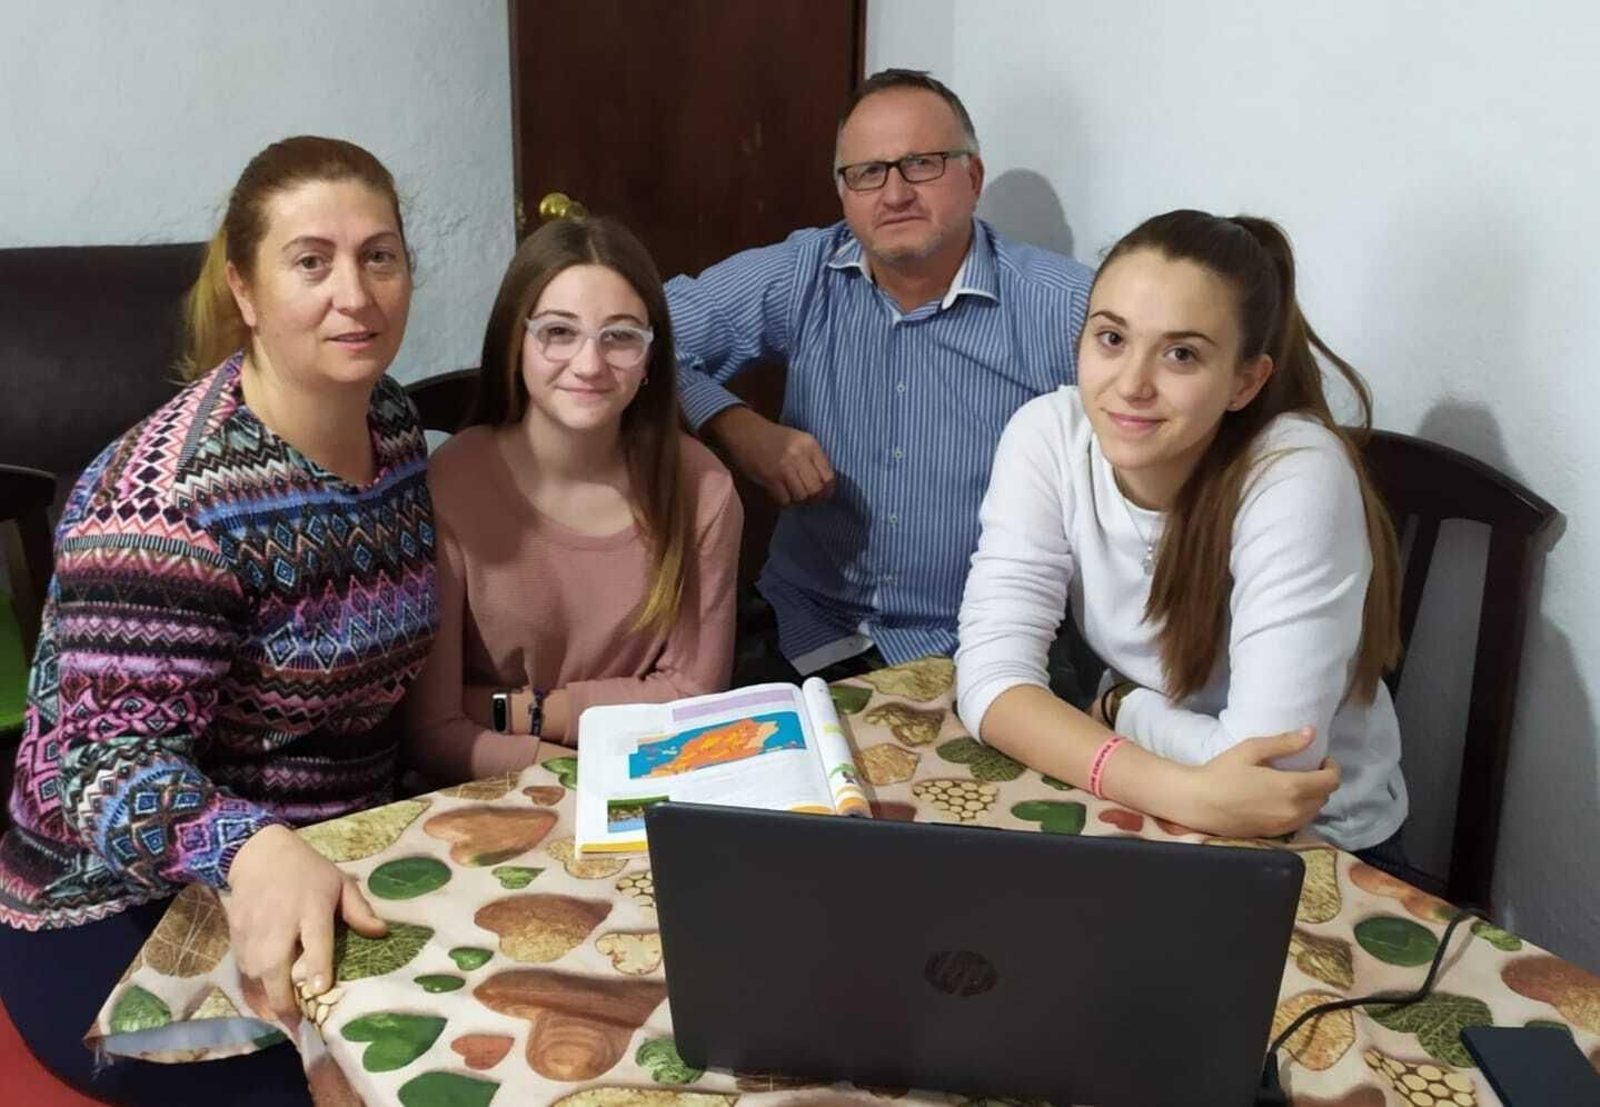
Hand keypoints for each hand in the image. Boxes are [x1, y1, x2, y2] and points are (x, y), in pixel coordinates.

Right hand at [224, 824, 386, 1019]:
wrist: (258, 854)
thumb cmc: (307, 871)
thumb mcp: (339, 882)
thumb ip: (358, 909)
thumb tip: (381, 932)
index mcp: (311, 904)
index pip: (315, 938)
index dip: (317, 965)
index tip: (321, 989)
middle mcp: (280, 920)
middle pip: (276, 963)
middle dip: (283, 997)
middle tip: (297, 1022)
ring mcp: (253, 929)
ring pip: (255, 971)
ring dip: (267, 998)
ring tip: (284, 1018)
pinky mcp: (235, 935)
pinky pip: (242, 970)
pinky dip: (252, 989)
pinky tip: (264, 1002)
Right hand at [709, 406, 834, 505]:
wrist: (744, 431)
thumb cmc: (772, 438)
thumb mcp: (798, 440)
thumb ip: (812, 458)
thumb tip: (824, 486)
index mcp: (810, 444)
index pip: (828, 476)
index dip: (827, 491)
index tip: (822, 496)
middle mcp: (799, 455)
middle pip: (816, 489)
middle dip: (813, 499)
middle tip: (807, 500)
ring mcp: (784, 466)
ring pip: (801, 496)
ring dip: (798, 501)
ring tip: (792, 495)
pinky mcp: (769, 477)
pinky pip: (784, 499)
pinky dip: (784, 502)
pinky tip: (781, 495)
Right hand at [1181, 727, 1340, 838]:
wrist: (1198, 803)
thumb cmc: (1222, 772)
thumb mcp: (1251, 749)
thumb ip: (1284, 743)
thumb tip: (1311, 733)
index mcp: (1292, 787)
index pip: (1330, 781)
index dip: (1332, 769)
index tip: (1321, 760)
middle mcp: (1294, 810)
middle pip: (1324, 797)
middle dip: (1322, 782)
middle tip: (1307, 769)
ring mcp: (1284, 826)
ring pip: (1314, 812)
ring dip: (1313, 797)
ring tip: (1296, 784)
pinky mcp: (1274, 834)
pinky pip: (1299, 822)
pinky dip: (1300, 810)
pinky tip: (1283, 800)